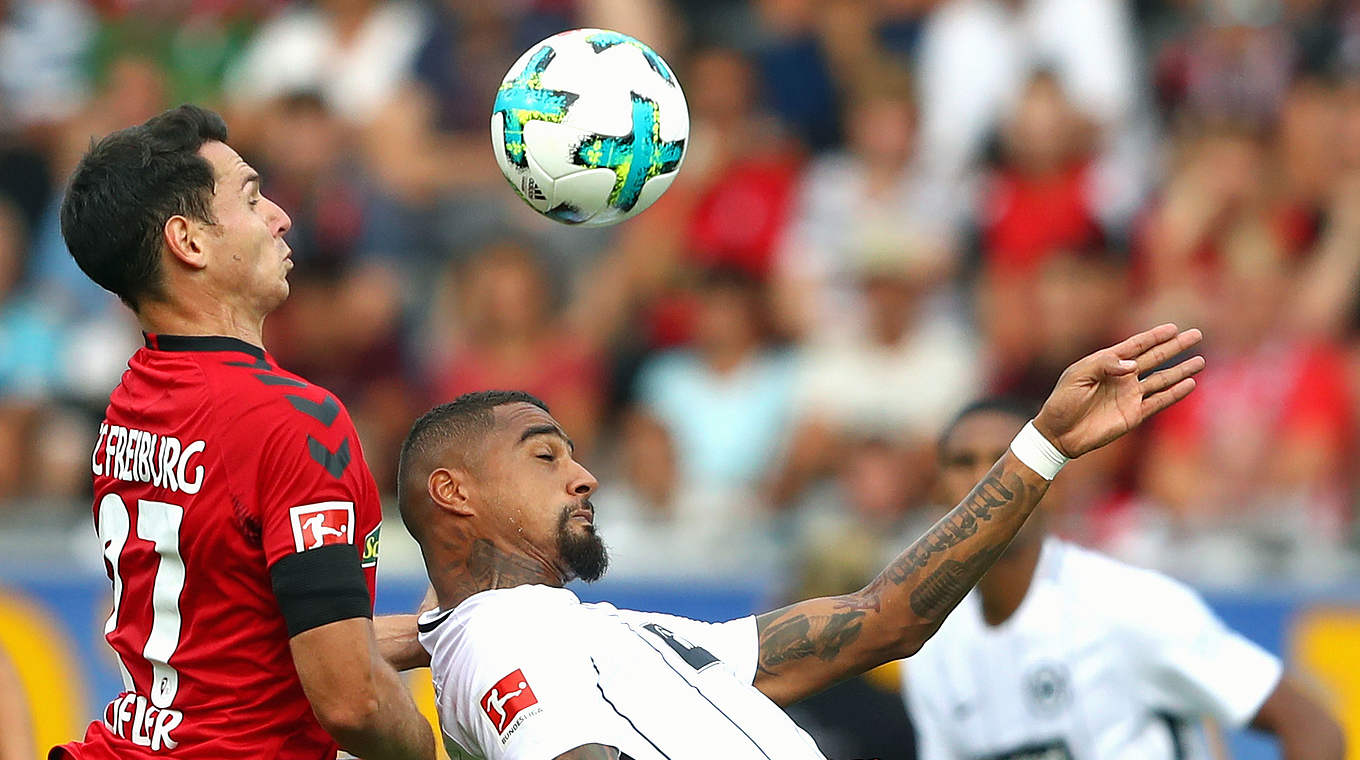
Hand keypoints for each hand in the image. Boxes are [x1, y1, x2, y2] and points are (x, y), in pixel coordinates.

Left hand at [1034, 324, 1203, 457]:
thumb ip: (1104, 365)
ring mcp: (1130, 396)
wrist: (1059, 433)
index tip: (1173, 328)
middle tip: (1196, 335)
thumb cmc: (1063, 401)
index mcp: (1107, 363)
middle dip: (1175, 347)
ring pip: (1162, 379)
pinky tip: (1190, 384)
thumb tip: (1133, 364)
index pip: (1136, 346)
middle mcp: (1123, 377)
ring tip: (1199, 361)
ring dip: (1181, 370)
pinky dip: (1174, 393)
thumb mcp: (1077, 376)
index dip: (1154, 336)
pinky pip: (1159, 401)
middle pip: (1154, 358)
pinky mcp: (1134, 414)